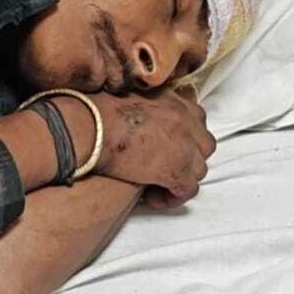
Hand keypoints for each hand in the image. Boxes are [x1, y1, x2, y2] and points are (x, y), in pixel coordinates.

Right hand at [91, 86, 215, 205]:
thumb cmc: (95, 110)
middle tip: (164, 167)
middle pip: (203, 145)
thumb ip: (140, 103)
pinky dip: (172, 197)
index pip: (196, 118)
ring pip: (198, 170)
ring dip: (181, 179)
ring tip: (157, 185)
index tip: (169, 146)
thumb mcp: (124, 94)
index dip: (184, 136)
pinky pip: (186, 190)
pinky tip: (151, 198)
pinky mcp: (177, 170)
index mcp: (174, 100)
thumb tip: (130, 112)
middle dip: (189, 158)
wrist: (91, 126)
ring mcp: (185, 145)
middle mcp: (186, 120)